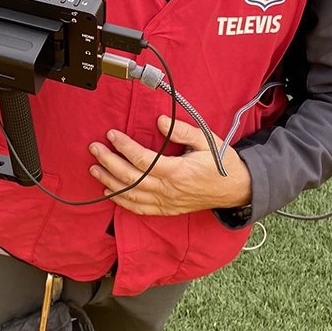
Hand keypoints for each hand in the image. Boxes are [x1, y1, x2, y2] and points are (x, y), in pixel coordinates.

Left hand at [88, 115, 251, 216]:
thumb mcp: (206, 141)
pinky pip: (140, 208)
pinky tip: (109, 192)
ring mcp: (167, 202)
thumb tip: (159, 120)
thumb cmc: (222, 163)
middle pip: (130, 177)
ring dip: (109, 182)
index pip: (142, 159)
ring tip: (94, 168)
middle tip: (94, 148)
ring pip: (131, 195)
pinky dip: (122, 202)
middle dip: (109, 162)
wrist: (237, 189)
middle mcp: (168, 189)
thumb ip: (182, 130)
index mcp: (177, 171)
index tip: (111, 134)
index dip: (124, 147)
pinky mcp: (167, 209)